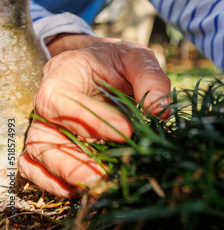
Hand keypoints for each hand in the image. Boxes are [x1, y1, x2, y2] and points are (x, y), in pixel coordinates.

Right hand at [18, 40, 170, 196]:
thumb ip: (150, 77)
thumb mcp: (136, 57)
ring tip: (98, 184)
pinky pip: (40, 169)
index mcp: (63, 74)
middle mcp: (48, 104)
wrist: (105, 66)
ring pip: (39, 157)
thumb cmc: (117, 61)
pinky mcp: (54, 146)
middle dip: (70, 159)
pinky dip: (58, 183)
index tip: (126, 131)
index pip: (61, 98)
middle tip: (103, 175)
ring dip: (66, 175)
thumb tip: (160, 110)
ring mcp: (48, 127)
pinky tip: (85, 189)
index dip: (88, 118)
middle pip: (42, 134)